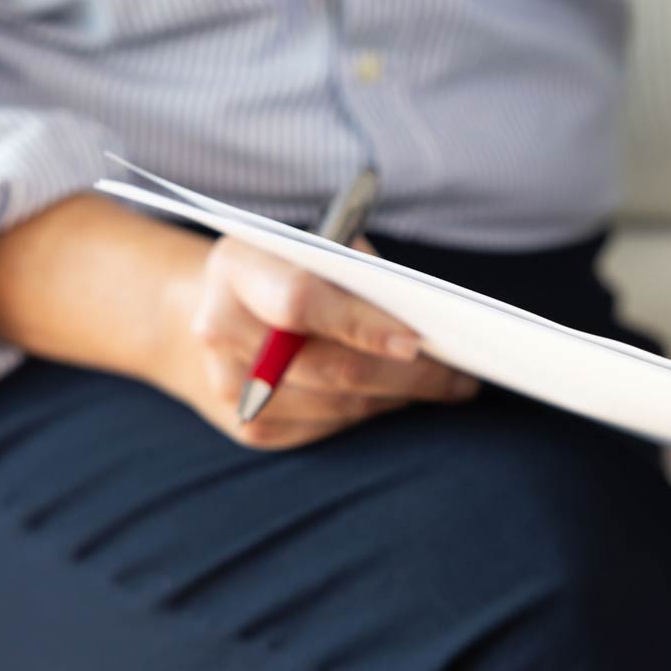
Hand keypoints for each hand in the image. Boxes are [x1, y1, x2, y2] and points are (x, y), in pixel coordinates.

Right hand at [160, 237, 477, 449]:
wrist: (211, 309)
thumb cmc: (284, 267)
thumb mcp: (311, 243)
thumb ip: (356, 267)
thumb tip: (425, 311)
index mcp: (237, 267)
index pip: (301, 302)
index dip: (360, 323)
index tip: (415, 340)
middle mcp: (222, 329)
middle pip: (328, 367)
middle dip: (404, 374)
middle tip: (459, 374)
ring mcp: (231, 387)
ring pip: (337, 405)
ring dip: (398, 396)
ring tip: (446, 383)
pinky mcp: (250, 426)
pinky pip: (330, 427)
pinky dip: (372, 410)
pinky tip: (400, 394)